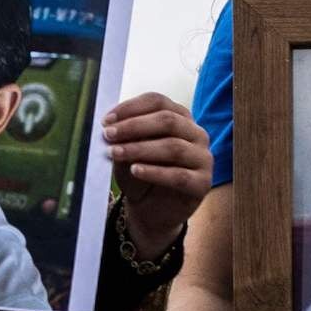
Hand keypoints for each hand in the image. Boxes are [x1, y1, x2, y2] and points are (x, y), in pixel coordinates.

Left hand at [101, 94, 208, 260]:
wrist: (151, 208)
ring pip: (173, 147)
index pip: (158, 101)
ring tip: (115, 153)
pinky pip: (179, 175)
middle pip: (168, 120)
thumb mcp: (128, 150)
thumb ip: (125, 136)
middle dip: (134, 126)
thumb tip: (111, 126)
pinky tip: (135, 171)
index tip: (107, 120)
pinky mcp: (203, 183)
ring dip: (140, 149)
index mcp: (179, 117)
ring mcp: (203, 158)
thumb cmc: (140, 172)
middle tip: (108, 135)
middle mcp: (196, 134)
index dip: (131, 108)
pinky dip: (154, 172)